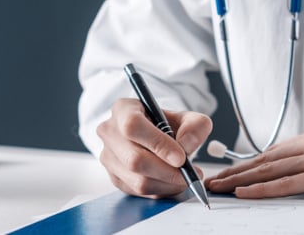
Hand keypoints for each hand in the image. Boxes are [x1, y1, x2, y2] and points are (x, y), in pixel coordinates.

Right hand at [96, 98, 211, 197]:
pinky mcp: (114, 178)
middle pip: (134, 159)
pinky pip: (139, 192)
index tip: (181, 157)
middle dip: (167, 171)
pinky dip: (161, 191)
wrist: (154, 136)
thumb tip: (186, 146)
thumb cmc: (167, 125)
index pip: (133, 126)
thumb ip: (194, 126)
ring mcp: (108, 157)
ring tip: (185, 178)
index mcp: (122, 110)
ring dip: (167, 184)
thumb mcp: (186, 117)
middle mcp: (109, 132)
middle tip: (190, 173)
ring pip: (137, 181)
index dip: (157, 144)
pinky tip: (172, 182)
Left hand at [206, 125, 303, 198]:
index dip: (249, 162)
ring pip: (270, 169)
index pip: (276, 151)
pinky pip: (288, 183)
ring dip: (239, 180)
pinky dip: (262, 189)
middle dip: (235, 170)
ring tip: (217, 188)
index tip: (229, 171)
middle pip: (265, 158)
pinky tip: (243, 193)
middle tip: (211, 180)